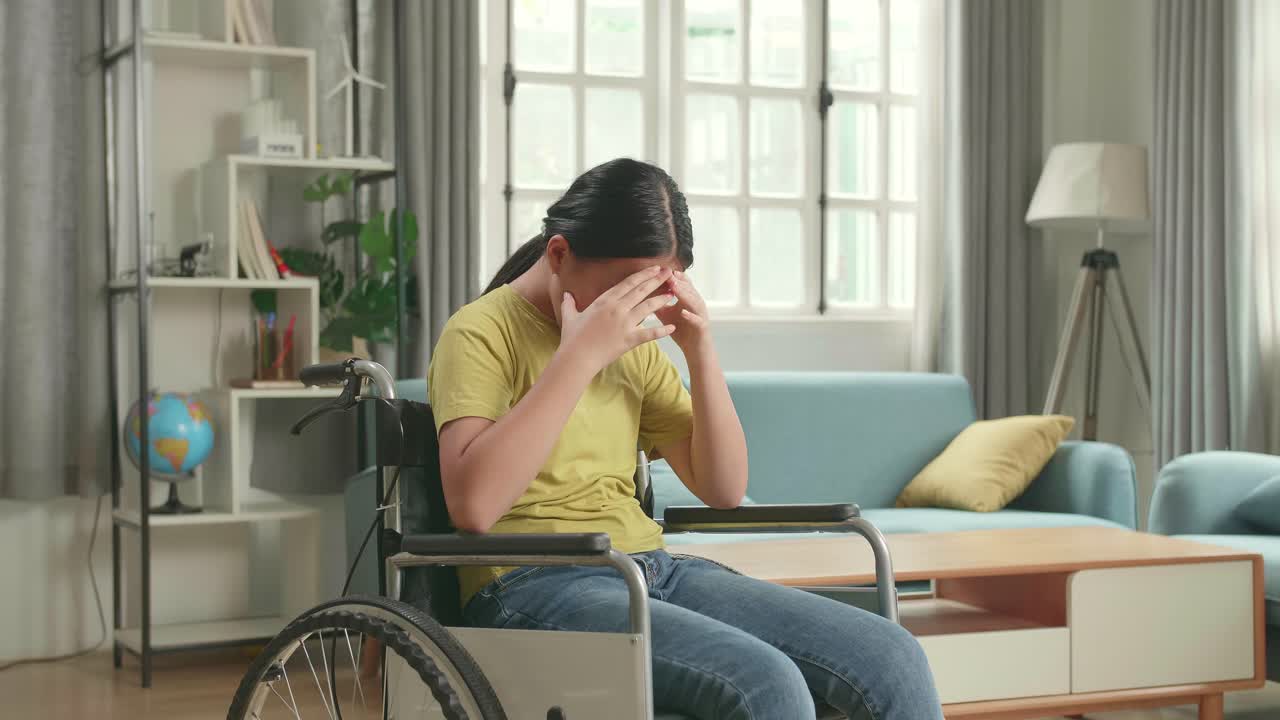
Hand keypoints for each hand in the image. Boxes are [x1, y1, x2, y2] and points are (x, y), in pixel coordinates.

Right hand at [557, 266, 676, 373]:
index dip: (643, 275)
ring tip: (673, 294)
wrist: (576, 357)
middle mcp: (616, 309)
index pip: (628, 283)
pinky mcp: (629, 339)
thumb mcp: (569, 317)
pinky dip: (662, 331)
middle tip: (670, 272)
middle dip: (657, 280)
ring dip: (661, 300)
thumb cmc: (572, 338)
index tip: (654, 268)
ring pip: (648, 308)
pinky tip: (672, 327)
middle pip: (641, 291)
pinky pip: (649, 334)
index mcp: (604, 301)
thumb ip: (569, 304)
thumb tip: (566, 295)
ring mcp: (624, 324)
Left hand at [654, 270, 709, 350]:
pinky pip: (698, 320)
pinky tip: (683, 312)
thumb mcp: (667, 315)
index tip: (661, 269)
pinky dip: (691, 316)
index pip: (682, 284)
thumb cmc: (682, 331)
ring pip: (695, 301)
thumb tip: (642, 293)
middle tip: (668, 274)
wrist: (695, 351)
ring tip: (675, 287)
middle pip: (689, 289)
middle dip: (679, 281)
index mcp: (688, 300)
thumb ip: (658, 304)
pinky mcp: (703, 328)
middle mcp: (696, 305)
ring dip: (685, 294)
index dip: (673, 276)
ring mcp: (701, 315)